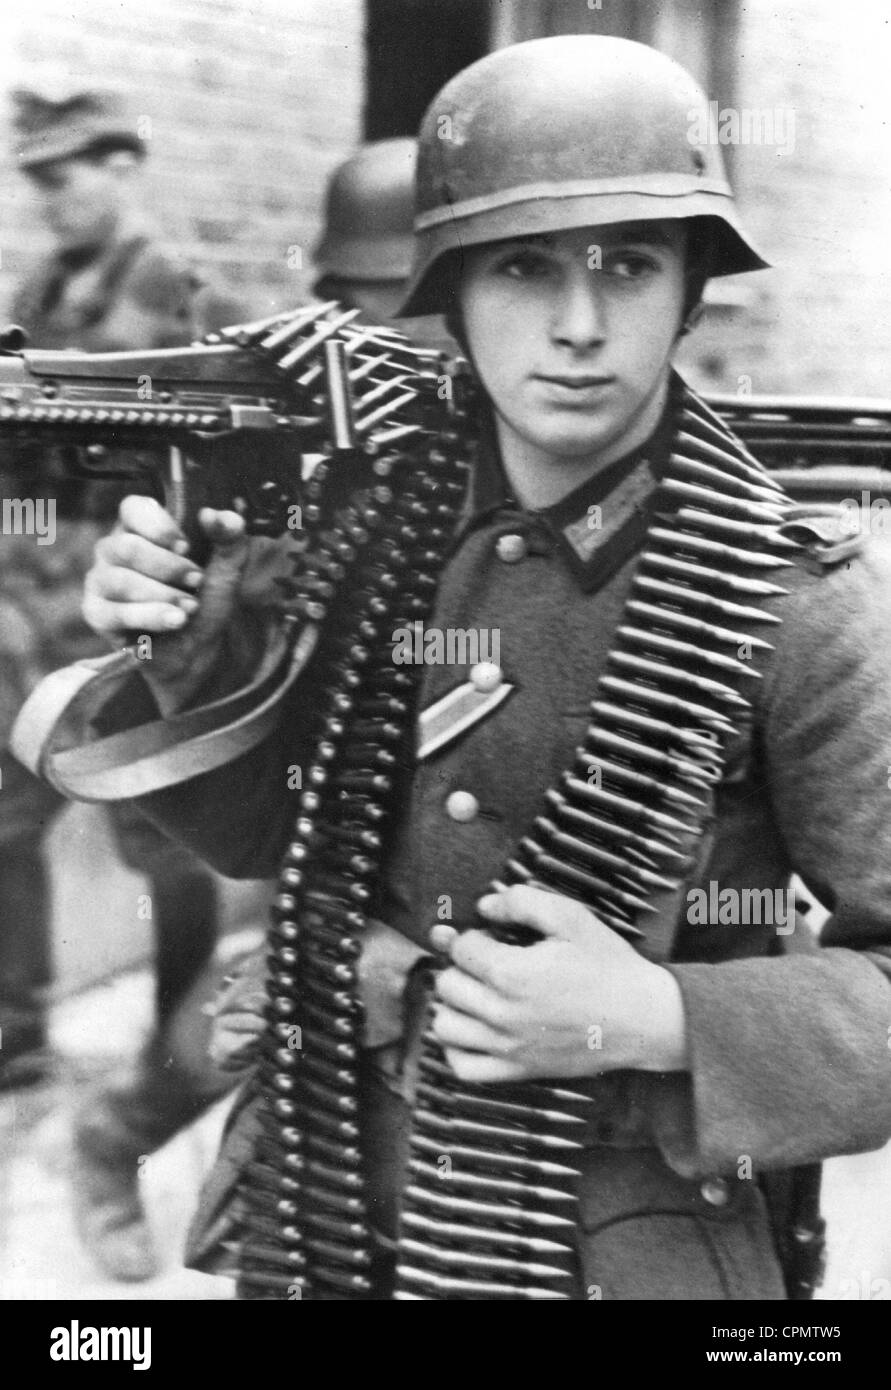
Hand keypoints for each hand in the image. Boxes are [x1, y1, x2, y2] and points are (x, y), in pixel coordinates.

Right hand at [83, 496, 248, 713]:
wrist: (197, 649)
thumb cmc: (205, 602)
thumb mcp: (228, 568)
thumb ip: (230, 536)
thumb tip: (216, 515)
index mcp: (141, 529)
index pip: (132, 508)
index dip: (158, 525)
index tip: (186, 546)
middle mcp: (114, 550)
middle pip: (126, 546)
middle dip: (168, 566)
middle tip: (196, 580)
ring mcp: (101, 581)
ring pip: (120, 580)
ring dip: (162, 595)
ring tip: (189, 607)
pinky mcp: (97, 613)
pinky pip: (114, 612)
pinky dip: (149, 616)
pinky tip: (175, 621)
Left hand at [430, 885, 687, 1084]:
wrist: (642, 1017)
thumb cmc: (609, 966)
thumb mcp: (571, 916)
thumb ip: (521, 901)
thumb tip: (484, 905)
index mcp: (512, 973)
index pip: (461, 948)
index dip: (474, 935)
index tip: (493, 936)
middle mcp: (503, 1013)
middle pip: (447, 984)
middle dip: (461, 966)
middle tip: (486, 962)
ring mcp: (508, 1046)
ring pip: (444, 1026)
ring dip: (453, 1005)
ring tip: (476, 993)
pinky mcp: (517, 1070)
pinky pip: (463, 1066)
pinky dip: (457, 1048)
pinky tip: (473, 1029)